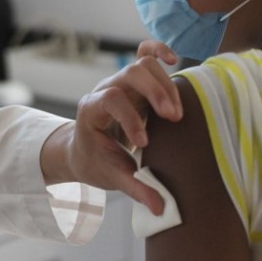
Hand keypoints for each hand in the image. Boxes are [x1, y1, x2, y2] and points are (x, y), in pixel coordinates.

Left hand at [40, 41, 181, 214]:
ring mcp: (120, 83)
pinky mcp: (135, 83)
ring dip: (164, 84)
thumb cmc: (97, 162)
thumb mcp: (112, 178)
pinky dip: (159, 51)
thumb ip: (136, 189)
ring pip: (143, 64)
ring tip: (176, 113)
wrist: (85, 151)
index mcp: (91, 110)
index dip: (129, 116)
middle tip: (173, 118)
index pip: (110, 99)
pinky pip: (144, 54)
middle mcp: (104, 90)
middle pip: (130, 73)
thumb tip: (161, 209)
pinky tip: (174, 60)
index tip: (144, 142)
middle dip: (154, 92)